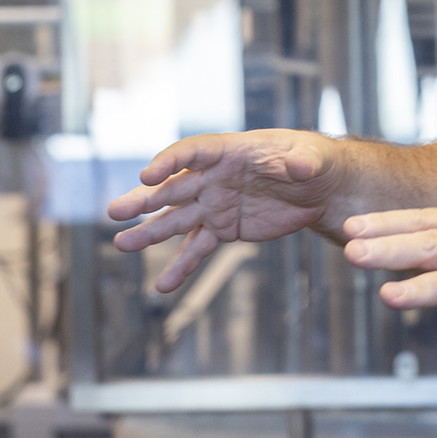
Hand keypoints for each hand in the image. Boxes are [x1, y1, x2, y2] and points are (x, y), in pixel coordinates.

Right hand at [106, 129, 345, 292]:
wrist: (321, 189)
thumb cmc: (314, 160)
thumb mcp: (312, 156)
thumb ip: (303, 161)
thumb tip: (300, 166)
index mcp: (230, 151)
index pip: (192, 152)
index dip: (169, 161)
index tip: (147, 176)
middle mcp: (215, 177)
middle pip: (173, 188)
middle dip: (144, 200)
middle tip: (115, 213)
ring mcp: (216, 204)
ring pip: (178, 220)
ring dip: (150, 233)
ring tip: (122, 245)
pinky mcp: (225, 229)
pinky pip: (198, 248)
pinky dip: (182, 267)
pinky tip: (163, 285)